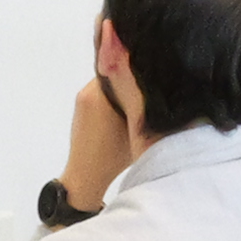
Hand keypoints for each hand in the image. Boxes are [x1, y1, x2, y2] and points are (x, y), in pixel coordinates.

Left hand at [61, 65, 140, 208]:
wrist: (85, 175)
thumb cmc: (113, 157)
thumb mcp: (139, 132)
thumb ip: (147, 110)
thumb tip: (160, 92)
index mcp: (103, 95)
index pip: (123, 65)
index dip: (139, 67)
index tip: (154, 71)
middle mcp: (90, 90)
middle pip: (115, 71)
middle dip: (131, 76)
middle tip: (150, 83)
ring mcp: (83, 96)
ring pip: (108, 81)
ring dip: (121, 86)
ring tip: (138, 96)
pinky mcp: (80, 103)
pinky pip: (100, 91)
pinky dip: (112, 95)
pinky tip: (125, 105)